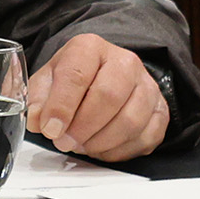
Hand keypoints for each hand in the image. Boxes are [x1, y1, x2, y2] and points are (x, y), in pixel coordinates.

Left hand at [24, 34, 166, 160]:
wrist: (104, 76)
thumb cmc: (74, 78)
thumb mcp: (47, 80)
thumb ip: (38, 99)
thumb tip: (38, 121)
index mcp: (90, 47)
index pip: (76, 75)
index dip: (61, 107)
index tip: (50, 129)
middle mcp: (125, 62)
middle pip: (108, 97)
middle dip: (82, 127)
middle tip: (64, 142)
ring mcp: (148, 86)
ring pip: (130, 121)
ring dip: (101, 141)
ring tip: (81, 145)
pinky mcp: (161, 111)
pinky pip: (145, 138)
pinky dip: (120, 150)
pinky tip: (101, 148)